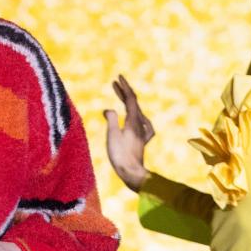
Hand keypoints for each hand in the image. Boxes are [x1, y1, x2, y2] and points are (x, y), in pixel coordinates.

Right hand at [104, 75, 153, 190]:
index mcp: (133, 120)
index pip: (130, 98)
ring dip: (129, 103)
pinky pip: (142, 123)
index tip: (118, 77)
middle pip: (134, 103)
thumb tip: (108, 110)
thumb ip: (111, 119)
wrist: (132, 172)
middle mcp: (140, 124)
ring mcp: (143, 132)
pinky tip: (138, 119)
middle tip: (115, 83)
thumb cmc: (120, 155)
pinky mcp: (142, 140)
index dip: (124, 87)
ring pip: (137, 112)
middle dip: (124, 92)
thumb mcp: (112, 135)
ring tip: (122, 97)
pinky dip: (137, 117)